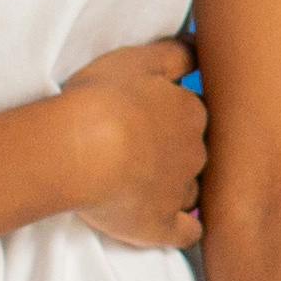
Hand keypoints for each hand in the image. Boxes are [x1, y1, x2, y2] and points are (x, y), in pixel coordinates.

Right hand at [57, 34, 206, 248]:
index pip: (193, 114)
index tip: (150, 120)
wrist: (81, 149)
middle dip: (176, 152)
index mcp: (189, 112)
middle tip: (144, 152)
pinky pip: (185, 233)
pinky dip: (183, 231)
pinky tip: (178, 229)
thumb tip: (199, 48)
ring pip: (189, 189)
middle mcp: (193, 152)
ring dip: (176, 188)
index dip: (172, 117)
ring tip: (146, 187)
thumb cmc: (103, 99)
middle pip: (193, 152)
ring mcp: (179, 191)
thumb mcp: (138, 59)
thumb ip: (174, 53)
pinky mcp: (160, 225)